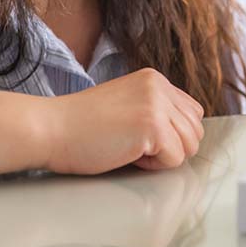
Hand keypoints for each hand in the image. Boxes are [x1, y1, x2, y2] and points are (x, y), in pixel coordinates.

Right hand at [46, 67, 205, 173]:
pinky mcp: (152, 126)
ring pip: (189, 146)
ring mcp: (157, 104)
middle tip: (133, 145)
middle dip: (170, 147)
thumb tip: (185, 134)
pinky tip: (126, 153)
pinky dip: (153, 166)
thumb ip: (155, 110)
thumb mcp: (127, 105)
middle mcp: (160, 87)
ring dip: (162, 157)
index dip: (171, 134)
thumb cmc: (81, 126)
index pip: (192, 113)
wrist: (50, 129)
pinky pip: (175, 158)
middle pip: (195, 130)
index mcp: (155, 80)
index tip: (139, 137)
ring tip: (129, 148)